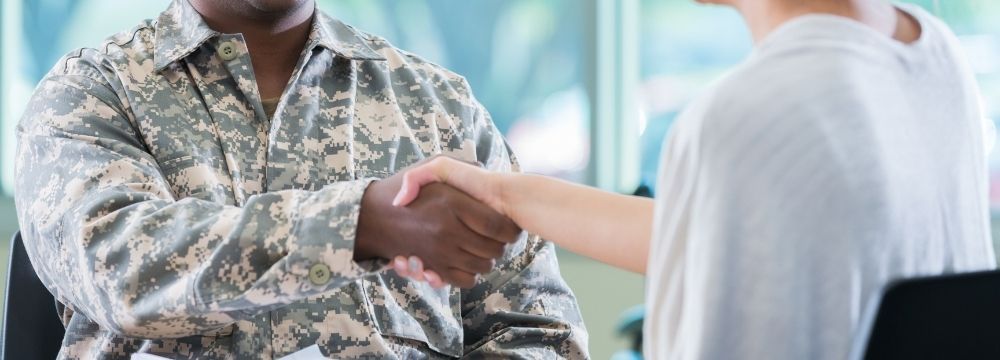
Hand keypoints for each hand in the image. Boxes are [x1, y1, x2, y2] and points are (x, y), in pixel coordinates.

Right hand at [355, 161, 520, 287]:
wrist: (372, 216)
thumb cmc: (408, 186)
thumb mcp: (431, 165)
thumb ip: (458, 166)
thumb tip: (477, 169)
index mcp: (453, 203)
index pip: (499, 226)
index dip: (509, 230)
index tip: (507, 227)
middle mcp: (447, 229)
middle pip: (494, 249)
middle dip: (499, 246)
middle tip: (494, 239)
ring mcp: (440, 252)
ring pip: (482, 266)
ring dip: (485, 261)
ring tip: (479, 249)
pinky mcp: (432, 268)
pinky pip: (464, 280)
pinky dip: (468, 274)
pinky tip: (464, 262)